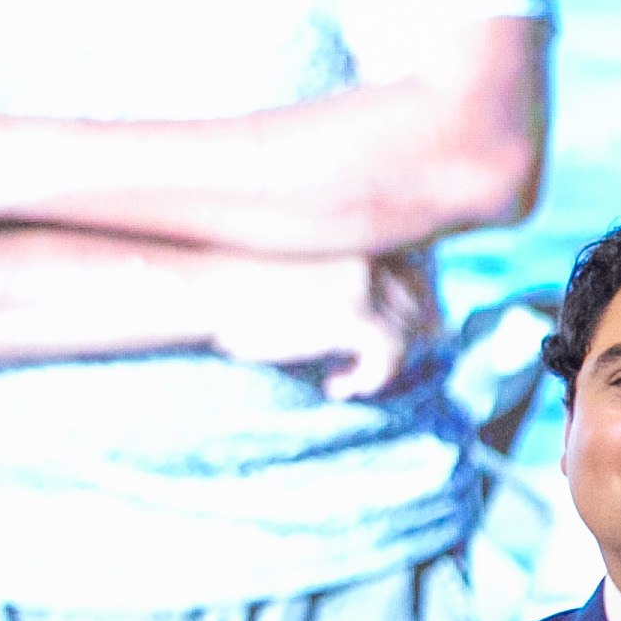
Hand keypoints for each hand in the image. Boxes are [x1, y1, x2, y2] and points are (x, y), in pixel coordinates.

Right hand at [206, 248, 442, 399]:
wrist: (200, 283)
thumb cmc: (228, 277)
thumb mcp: (291, 263)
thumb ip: (333, 275)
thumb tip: (361, 314)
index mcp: (356, 232)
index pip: (416, 267)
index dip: (412, 301)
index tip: (395, 327)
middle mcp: (370, 252)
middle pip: (420, 299)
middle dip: (409, 333)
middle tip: (377, 361)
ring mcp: (366, 283)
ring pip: (408, 332)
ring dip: (384, 360)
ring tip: (348, 378)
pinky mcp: (355, 317)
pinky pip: (390, 357)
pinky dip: (369, 379)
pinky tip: (335, 388)